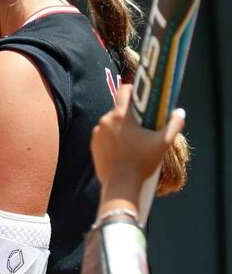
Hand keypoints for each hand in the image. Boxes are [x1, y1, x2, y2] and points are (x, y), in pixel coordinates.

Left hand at [92, 83, 185, 200]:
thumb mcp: (163, 143)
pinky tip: (124, 148)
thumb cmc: (143, 162)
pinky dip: (113, 138)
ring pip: (112, 123)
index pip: (125, 91)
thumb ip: (174, 124)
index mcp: (121, 115)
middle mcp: (105, 120)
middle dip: (131, 113)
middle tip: (144, 122)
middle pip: (119, 109)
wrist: (120, 185)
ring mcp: (97, 133)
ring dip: (121, 126)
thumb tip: (180, 112)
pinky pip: (104, 135)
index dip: (134, 89)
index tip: (142, 94)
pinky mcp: (93, 144)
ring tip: (135, 139)